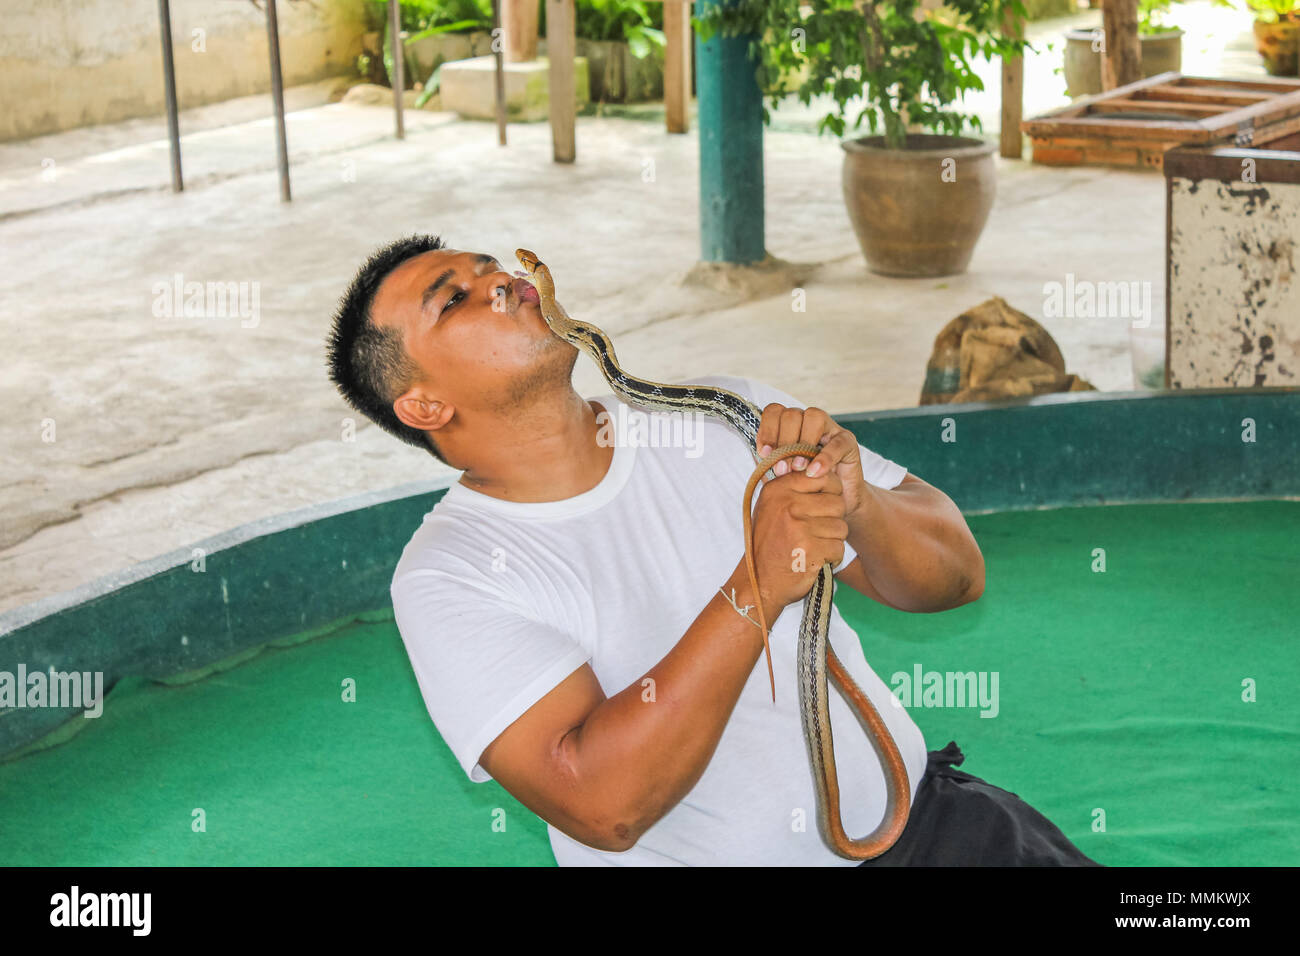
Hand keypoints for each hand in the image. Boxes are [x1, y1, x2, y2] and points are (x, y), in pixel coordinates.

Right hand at [747, 466, 847, 614]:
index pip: (823, 476)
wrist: (759, 582)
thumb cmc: (769, 543)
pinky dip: (831, 558)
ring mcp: (798, 527)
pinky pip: (839, 548)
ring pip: (841, 527)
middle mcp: (787, 504)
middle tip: (816, 532)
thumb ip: (793, 486)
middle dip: (833, 520)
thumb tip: (820, 464)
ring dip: (832, 541)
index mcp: (778, 489)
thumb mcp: (772, 507)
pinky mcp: (810, 550)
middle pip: (837, 502)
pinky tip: (814, 560)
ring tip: (812, 547)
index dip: (831, 492)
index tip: (822, 506)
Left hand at [756, 403, 869, 519]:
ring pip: (814, 417)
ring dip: (802, 443)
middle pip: (792, 414)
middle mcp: (808, 421)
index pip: (774, 412)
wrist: (835, 503)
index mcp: (789, 425)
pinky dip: (824, 458)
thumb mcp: (782, 474)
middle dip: (783, 442)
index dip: (767, 431)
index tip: (764, 454)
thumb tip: (764, 455)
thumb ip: (772, 462)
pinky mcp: (847, 442)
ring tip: (798, 468)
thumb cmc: (805, 486)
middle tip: (781, 469)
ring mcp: (829, 428)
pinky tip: (814, 473)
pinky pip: (837, 442)